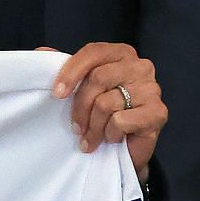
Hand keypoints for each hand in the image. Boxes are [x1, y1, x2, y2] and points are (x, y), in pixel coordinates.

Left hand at [49, 42, 165, 174]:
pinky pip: (121, 121)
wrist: (124, 149)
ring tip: (91, 137)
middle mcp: (140, 66)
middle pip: (98, 78)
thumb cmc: (101, 114)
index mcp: (121, 54)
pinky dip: (110, 134)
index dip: (71, 72)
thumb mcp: (80, 88)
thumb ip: (64, 67)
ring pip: (107, 103)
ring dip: (93, 126)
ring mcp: (152, 88)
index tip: (57, 95)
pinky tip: (113, 138)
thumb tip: (41, 52)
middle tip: (75, 127)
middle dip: (80, 107)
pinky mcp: (158, 112)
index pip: (93, 52)